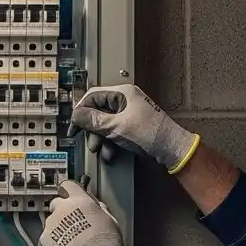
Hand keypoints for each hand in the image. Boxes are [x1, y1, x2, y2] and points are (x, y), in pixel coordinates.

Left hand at [38, 180, 134, 245]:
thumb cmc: (107, 243)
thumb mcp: (109, 218)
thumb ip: (97, 207)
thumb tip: (94, 205)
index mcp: (79, 200)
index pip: (68, 185)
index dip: (69, 191)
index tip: (69, 195)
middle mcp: (62, 209)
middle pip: (56, 204)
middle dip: (63, 212)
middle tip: (73, 225)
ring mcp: (51, 225)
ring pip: (51, 223)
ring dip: (58, 230)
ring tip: (72, 243)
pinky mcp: (44, 241)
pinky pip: (45, 240)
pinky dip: (52, 245)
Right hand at [71, 85, 200, 173]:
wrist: (171, 148)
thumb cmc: (151, 133)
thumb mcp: (116, 127)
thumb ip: (93, 120)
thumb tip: (76, 115)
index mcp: (122, 93)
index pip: (92, 96)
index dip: (80, 111)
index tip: (74, 126)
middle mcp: (125, 100)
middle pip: (97, 111)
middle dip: (92, 128)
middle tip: (89, 140)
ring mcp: (129, 113)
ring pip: (105, 123)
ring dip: (100, 138)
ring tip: (101, 149)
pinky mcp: (131, 125)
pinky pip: (114, 130)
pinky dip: (110, 141)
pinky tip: (111, 152)